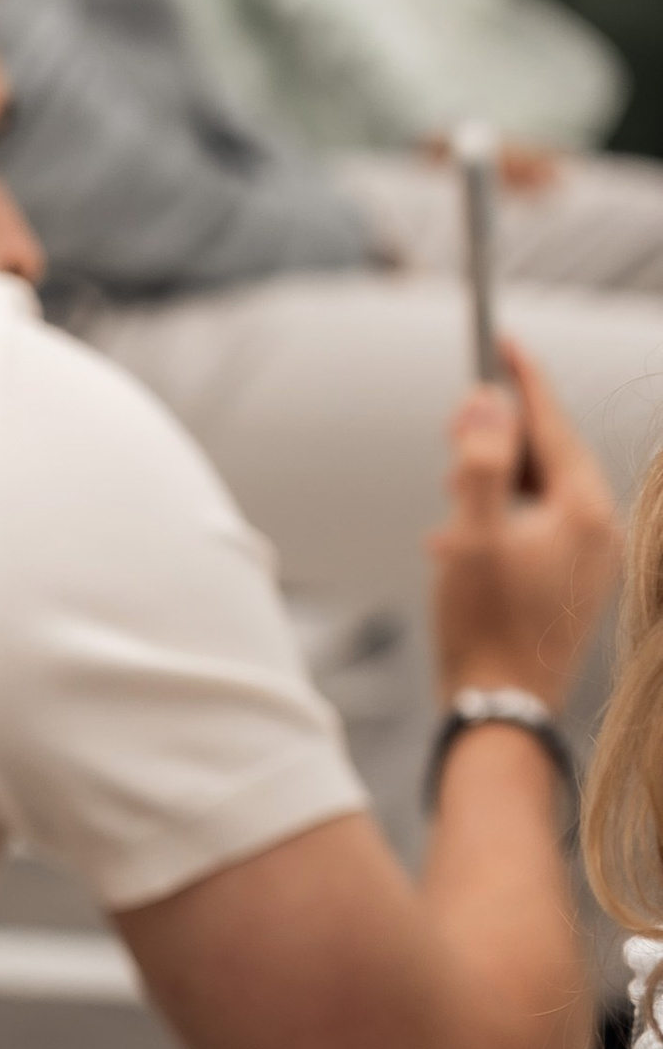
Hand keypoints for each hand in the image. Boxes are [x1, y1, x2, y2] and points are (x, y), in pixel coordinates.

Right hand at [427, 335, 619, 707]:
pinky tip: (461, 543)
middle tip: (457, 429)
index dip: (522, 379)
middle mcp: (598, 529)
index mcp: (582, 510)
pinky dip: (500, 520)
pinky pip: (538, 527)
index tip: (502, 341)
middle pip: (548, 455)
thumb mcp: (471, 536)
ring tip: (450, 499)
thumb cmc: (485, 626)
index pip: (551, 423)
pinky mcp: (573, 581)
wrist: (502, 707)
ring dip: (492, 486)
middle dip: (498, 439)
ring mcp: (590, 558)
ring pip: (540, 493)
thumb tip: (484, 400)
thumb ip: (479, 463)